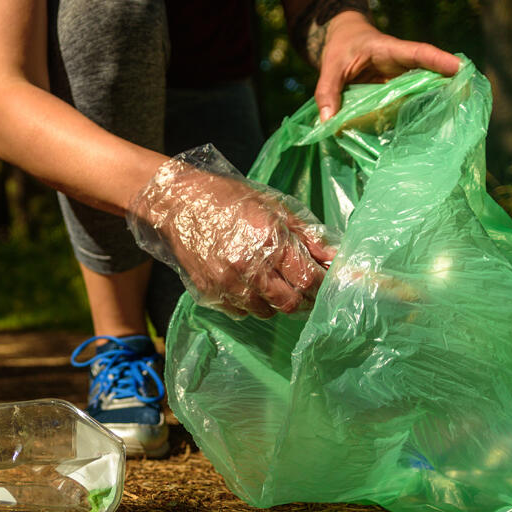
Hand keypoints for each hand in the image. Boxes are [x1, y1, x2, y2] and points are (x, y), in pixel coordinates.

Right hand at [127, 145, 335, 318]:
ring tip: (270, 281)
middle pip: (290, 303)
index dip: (321, 285)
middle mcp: (248, 267)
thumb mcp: (273, 208)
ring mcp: (226, 284)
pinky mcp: (210, 293)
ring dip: (274, 301)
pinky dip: (250, 303)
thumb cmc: (228, 199)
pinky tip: (245, 283)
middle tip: (301, 287)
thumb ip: (306, 236)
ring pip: (266, 312)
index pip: (308, 280)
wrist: (177, 203)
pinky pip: (241, 312)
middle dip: (302, 299)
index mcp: (269, 241)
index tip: (323, 281)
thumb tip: (334, 258)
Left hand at [313, 11, 459, 120]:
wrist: (345, 41)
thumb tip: (327, 122)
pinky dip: (421, 111)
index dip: (438, 60)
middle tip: (470, 96)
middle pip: (431, 71)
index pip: (418, 52)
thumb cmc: (341, 48)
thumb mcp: (329, 67)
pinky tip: (429, 128)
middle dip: (451, 82)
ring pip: (426, 87)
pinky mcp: (400, 91)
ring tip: (458, 115)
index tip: (459, 67)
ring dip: (440, 99)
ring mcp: (404, 78)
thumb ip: (328, 92)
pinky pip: (413, 100)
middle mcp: (403, 64)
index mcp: (390, 50)